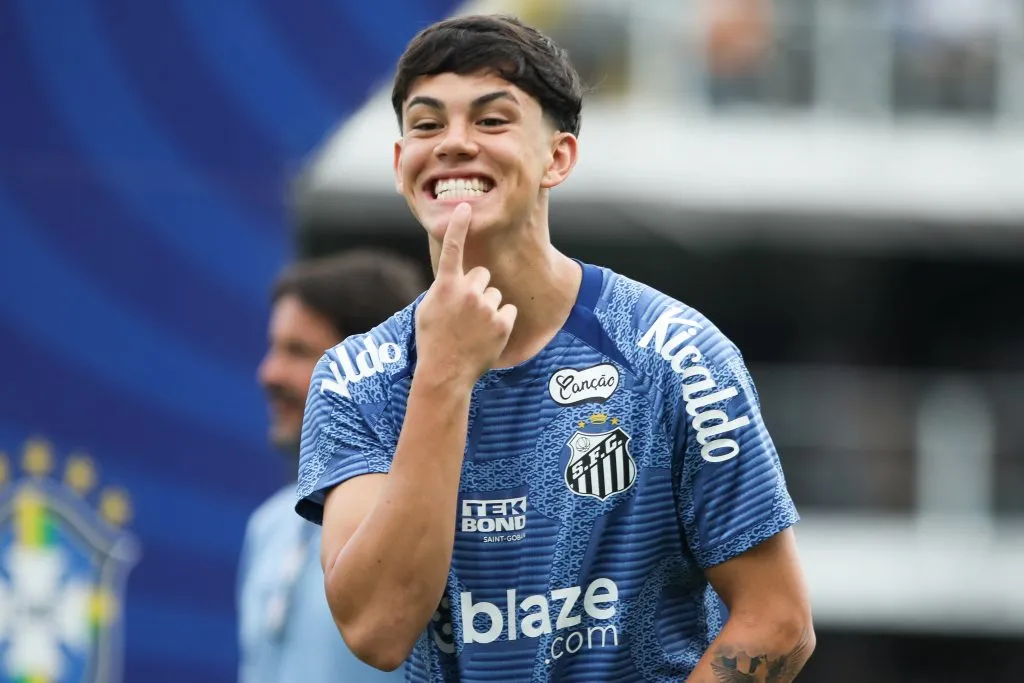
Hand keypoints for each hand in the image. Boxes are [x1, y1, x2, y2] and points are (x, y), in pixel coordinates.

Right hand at [415, 203, 516, 388]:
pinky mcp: (503, 323)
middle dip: (477, 289)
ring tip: (473, 329)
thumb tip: (454, 279)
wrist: (445, 373)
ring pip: (494, 295)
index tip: (466, 207)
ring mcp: (487, 307)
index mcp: (446, 286)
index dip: (458, 226)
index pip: (452, 249)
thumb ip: (443, 289)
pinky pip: (507, 311)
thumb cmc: (432, 341)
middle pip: (482, 275)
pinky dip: (500, 322)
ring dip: (488, 307)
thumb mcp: (428, 309)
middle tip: (465, 313)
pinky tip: (486, 336)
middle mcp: (468, 292)